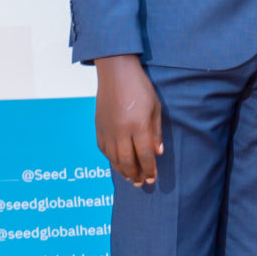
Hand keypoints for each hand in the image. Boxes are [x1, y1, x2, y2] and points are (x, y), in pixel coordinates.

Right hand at [94, 55, 163, 188]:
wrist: (116, 72)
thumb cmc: (140, 87)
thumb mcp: (155, 108)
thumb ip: (156, 132)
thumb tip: (158, 153)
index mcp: (138, 126)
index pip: (145, 155)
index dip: (149, 170)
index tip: (152, 179)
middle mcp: (121, 131)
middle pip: (127, 161)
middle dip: (135, 174)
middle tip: (140, 184)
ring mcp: (107, 129)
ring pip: (113, 158)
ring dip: (122, 170)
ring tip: (129, 178)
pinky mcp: (98, 126)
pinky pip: (103, 148)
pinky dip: (110, 159)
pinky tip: (116, 163)